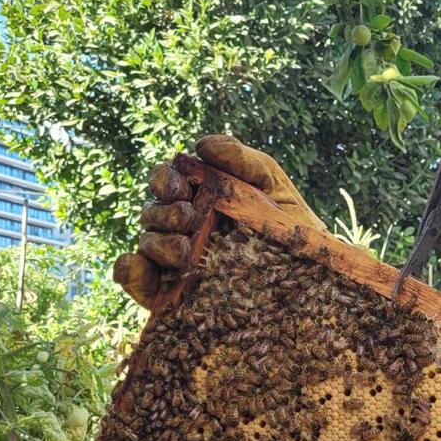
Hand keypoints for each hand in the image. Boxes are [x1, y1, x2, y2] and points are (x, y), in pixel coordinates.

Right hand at [112, 136, 323, 307]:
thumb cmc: (290, 224)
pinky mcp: (169, 295)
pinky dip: (128, 271)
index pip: (167, 182)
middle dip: (164, 212)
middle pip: (152, 212)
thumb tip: (201, 146)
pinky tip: (135, 266)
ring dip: (156, 242)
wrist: (312, 276)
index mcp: (197, 197)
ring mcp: (173, 262)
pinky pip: (135, 280)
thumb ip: (242, 160)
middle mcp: (180, 227)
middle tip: (187, 218)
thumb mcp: (272, 185)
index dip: (166, 180)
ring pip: (146, 244)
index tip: (181, 187)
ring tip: (183, 250)